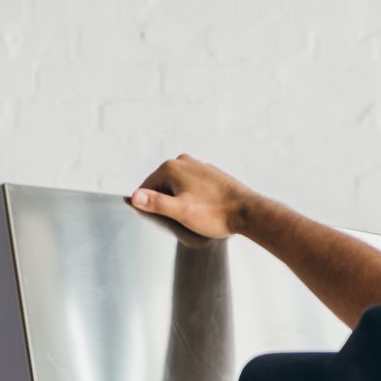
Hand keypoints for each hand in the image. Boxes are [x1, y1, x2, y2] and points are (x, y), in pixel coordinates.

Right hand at [128, 155, 258, 241]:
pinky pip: (191, 186)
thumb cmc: (214, 213)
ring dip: (179, 202)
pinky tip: (203, 210)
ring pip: (176, 187)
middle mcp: (183, 161)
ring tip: (194, 215)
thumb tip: (133, 197)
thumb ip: (155, 203)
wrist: (247, 212)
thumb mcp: (180, 212)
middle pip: (161, 186)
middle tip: (181, 219)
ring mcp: (198, 166)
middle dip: (166, 203)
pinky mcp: (209, 174)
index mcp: (172, 167)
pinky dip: (192, 198)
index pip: (146, 189)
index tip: (164, 219)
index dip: (151, 207)